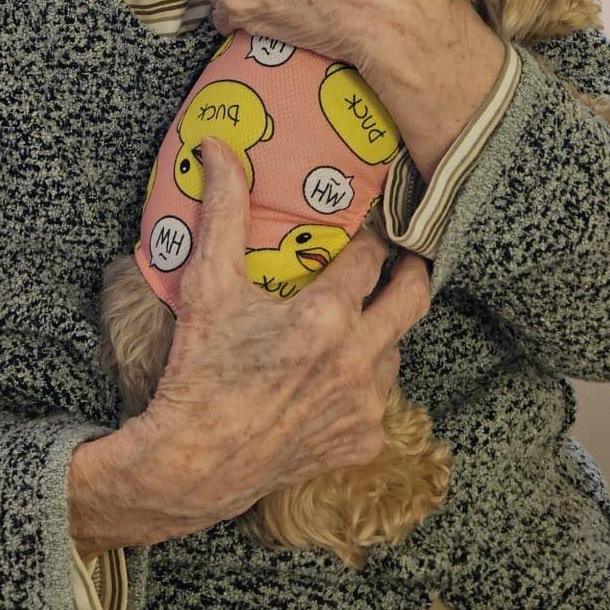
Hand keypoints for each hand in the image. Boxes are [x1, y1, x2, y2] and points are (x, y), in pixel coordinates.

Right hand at [138, 136, 432, 534]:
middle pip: (414, 297)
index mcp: (327, 316)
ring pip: (395, 349)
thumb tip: (215, 145)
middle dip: (409, 271)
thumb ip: (222, 210)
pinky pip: (378, 397)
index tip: (363, 227)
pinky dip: (361, 380)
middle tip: (399, 257)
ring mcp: (366, 404)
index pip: (371, 256)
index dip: (368, 237)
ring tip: (355, 318)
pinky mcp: (363, 440)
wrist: (195, 464)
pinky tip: (333, 373)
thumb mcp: (208, 285)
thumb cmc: (199, 370)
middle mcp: (358, 359)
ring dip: (380, 329)